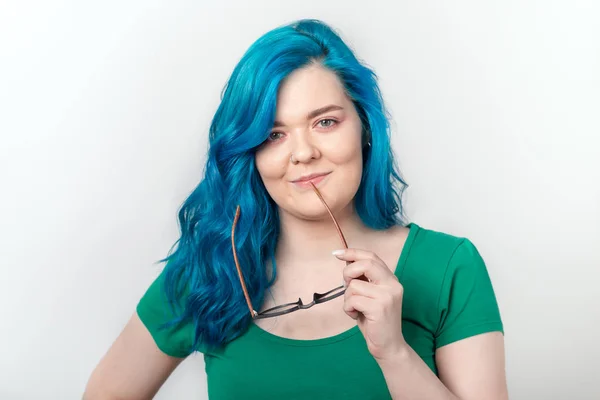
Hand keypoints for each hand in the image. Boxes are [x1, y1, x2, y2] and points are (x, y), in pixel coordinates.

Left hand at [333, 248, 407, 362]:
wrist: (388, 345)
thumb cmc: (375, 320)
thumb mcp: (370, 295)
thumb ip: (363, 279)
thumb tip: (347, 261)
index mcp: (391, 279)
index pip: (372, 257)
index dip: (353, 252)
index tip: (337, 253)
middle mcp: (393, 284)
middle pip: (365, 264)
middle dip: (348, 272)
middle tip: (346, 285)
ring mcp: (387, 296)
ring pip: (354, 285)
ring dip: (348, 298)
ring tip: (355, 308)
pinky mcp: (379, 308)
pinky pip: (352, 300)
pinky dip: (348, 308)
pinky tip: (356, 315)